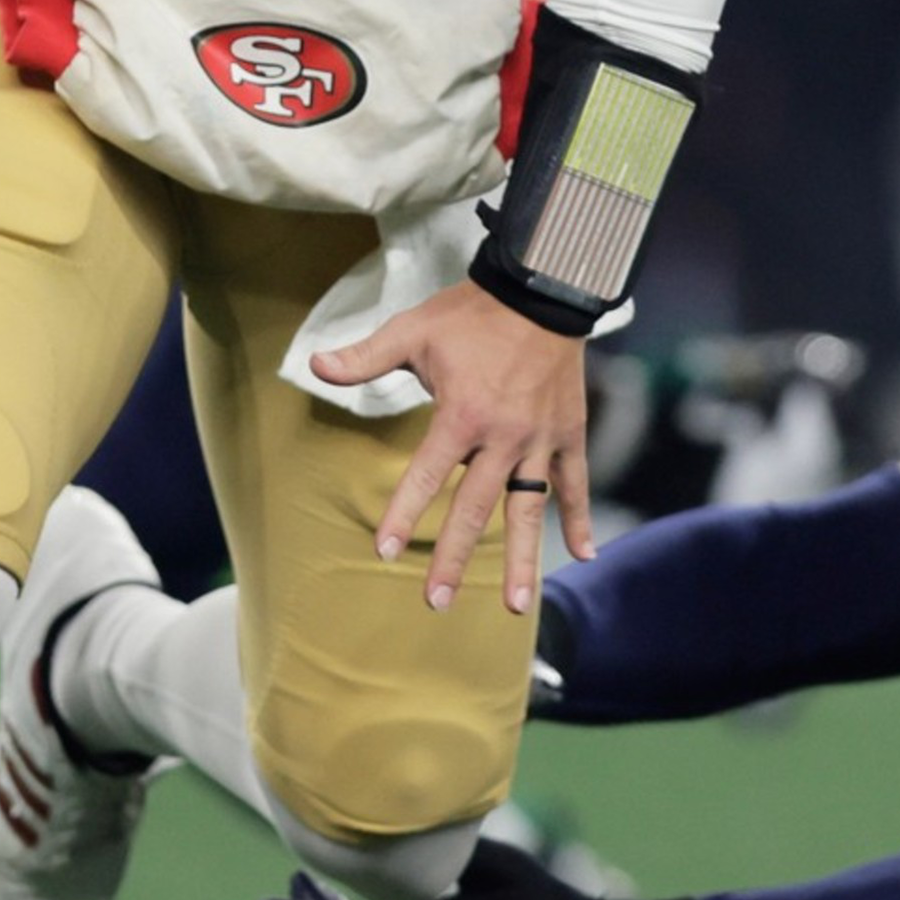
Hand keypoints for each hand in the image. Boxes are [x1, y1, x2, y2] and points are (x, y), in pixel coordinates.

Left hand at [309, 276, 592, 612]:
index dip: (404, 514)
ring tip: (517, 608)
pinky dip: (580, 520)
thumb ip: (366, 356)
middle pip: (475, 510)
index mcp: (462, 416)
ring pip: (527, 511)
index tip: (385, 552)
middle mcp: (502, 439)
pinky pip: (575, 484)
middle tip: (436, 601)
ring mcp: (539, 441)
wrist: (542, 291)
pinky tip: (584, 556)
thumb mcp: (414, 330)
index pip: (426, 475)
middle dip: (454, 559)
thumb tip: (314, 364)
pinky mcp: (568, 435)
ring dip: (522, 561)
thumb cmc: (472, 313)